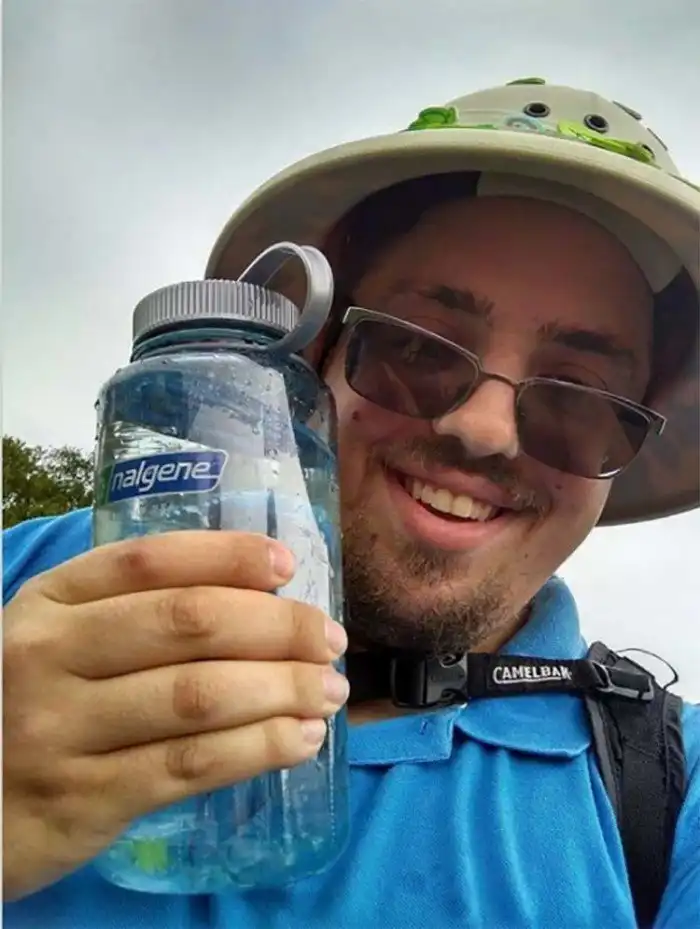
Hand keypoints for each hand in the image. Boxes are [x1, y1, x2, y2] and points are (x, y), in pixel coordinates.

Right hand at [3, 531, 347, 900]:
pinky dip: (258, 748)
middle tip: (330, 639)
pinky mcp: (84, 801)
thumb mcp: (59, 639)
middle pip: (189, 623)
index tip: (288, 566)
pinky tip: (299, 740)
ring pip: (199, 697)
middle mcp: (49, 655)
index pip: (151, 559)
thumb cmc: (32, 704)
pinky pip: (191, 766)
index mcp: (49, 601)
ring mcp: (61, 730)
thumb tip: (260, 596)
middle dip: (277, 627)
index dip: (229, 556)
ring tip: (329, 691)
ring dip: (283, 689)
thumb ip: (132, 611)